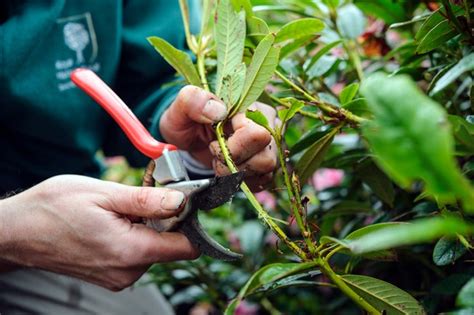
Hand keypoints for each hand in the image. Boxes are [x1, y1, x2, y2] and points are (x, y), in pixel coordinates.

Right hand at [0, 175, 198, 290]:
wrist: (17, 232)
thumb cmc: (54, 208)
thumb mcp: (103, 194)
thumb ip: (147, 201)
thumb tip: (181, 201)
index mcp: (131, 252)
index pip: (187, 247)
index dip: (190, 222)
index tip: (182, 201)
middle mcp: (128, 272)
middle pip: (170, 246)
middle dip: (164, 219)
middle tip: (142, 196)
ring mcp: (118, 277)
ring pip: (153, 249)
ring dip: (146, 226)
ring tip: (121, 208)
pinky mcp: (111, 275)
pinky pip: (136, 255)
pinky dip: (133, 236)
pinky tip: (114, 221)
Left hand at [159, 85, 276, 190]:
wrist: (187, 139)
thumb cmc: (186, 121)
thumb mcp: (181, 108)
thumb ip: (193, 100)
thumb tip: (219, 111)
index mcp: (251, 107)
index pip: (255, 135)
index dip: (232, 146)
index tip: (213, 142)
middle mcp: (267, 125)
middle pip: (265, 158)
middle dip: (233, 163)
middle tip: (216, 154)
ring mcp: (269, 146)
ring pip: (265, 170)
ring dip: (237, 173)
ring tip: (220, 162)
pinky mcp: (265, 165)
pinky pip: (262, 181)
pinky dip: (240, 181)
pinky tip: (227, 170)